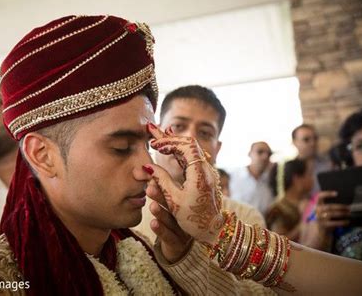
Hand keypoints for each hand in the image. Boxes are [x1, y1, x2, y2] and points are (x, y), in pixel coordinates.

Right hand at [144, 122, 222, 245]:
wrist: (214, 231)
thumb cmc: (194, 219)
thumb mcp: (174, 201)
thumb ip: (161, 180)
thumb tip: (147, 166)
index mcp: (199, 172)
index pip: (186, 145)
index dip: (169, 141)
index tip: (153, 144)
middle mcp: (205, 168)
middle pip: (187, 143)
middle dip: (168, 137)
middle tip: (151, 130)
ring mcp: (205, 171)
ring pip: (189, 150)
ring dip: (173, 143)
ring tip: (158, 135)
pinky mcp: (202, 176)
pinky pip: (190, 158)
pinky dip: (177, 151)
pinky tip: (168, 148)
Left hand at [146, 180, 191, 262]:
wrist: (181, 248)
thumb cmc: (173, 222)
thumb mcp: (170, 205)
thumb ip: (162, 189)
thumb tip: (145, 168)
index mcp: (184, 204)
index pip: (174, 193)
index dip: (164, 184)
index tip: (152, 175)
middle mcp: (185, 216)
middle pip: (173, 206)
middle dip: (162, 196)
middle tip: (150, 187)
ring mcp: (183, 230)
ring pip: (171, 221)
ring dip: (161, 213)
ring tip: (152, 206)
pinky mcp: (177, 244)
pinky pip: (169, 237)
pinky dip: (161, 230)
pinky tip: (153, 223)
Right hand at [316, 191, 349, 231]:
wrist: (311, 231)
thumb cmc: (319, 219)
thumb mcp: (319, 211)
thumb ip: (325, 206)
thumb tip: (340, 205)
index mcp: (315, 204)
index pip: (319, 196)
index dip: (327, 194)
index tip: (336, 193)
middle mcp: (316, 210)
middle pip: (329, 206)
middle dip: (340, 207)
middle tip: (348, 208)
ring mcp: (318, 218)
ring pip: (332, 214)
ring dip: (342, 213)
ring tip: (348, 214)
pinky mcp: (322, 225)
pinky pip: (333, 223)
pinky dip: (341, 222)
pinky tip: (346, 222)